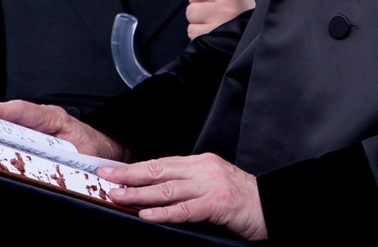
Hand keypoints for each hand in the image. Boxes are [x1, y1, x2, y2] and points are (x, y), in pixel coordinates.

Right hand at [0, 100, 128, 160]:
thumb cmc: (97, 153)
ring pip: (5, 123)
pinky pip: (9, 133)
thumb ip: (63, 166)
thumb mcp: (82, 160)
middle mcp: (41, 118)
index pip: (21, 110)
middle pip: (6, 114)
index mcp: (53, 118)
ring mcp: (35, 125)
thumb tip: (44, 173)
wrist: (109, 153)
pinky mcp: (32, 135)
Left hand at [102, 154, 265, 240]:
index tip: (113, 171)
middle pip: (159, 170)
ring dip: (139, 194)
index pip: (161, 163)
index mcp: (201, 162)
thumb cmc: (243, 199)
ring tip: (118, 197)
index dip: (135, 168)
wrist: (272, 205)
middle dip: (129, 176)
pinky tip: (147, 214)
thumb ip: (188, 186)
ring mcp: (211, 185)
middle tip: (104, 179)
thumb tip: (157, 194)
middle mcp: (204, 169)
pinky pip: (185, 209)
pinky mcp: (218, 203)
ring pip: (167, 189)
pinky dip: (164, 212)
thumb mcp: (213, 185)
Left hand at [187, 0, 254, 39]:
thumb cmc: (245, 12)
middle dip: (200, 8)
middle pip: (191, 7)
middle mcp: (224, 9)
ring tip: (216, 22)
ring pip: (191, 21)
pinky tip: (214, 32)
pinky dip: (200, 35)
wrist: (256, 37)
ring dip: (200, 23)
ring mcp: (217, 27)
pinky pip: (192, 34)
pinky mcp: (210, 41)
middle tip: (215, 10)